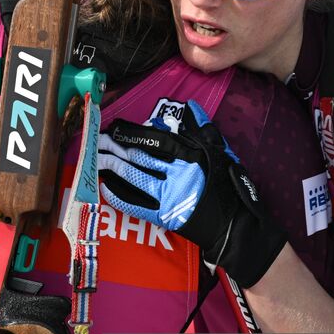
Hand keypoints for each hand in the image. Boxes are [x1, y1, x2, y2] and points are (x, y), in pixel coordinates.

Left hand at [97, 100, 282, 286]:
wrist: (235, 226)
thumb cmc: (229, 187)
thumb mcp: (222, 153)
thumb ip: (204, 129)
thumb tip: (190, 108)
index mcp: (191, 155)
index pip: (156, 139)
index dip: (134, 133)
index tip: (118, 128)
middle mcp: (177, 172)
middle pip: (140, 155)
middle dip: (118, 147)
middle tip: (100, 139)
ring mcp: (169, 195)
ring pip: (134, 176)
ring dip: (113, 166)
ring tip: (98, 156)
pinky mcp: (164, 215)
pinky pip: (135, 204)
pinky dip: (119, 196)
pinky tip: (105, 187)